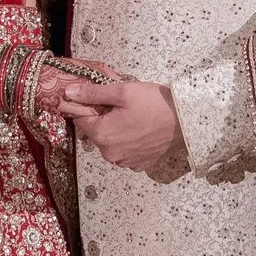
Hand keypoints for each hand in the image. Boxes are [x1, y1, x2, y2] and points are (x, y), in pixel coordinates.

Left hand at [60, 70, 186, 177]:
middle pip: (95, 131)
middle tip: (118, 103)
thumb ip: (93, 93)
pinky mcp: (139, 164)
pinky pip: (124, 151)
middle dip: (101, 117)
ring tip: (131, 115)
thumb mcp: (122, 91)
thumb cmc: (155, 103)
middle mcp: (110, 154)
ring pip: (110, 142)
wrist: (186, 120)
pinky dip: (127, 140)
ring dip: (114, 129)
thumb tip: (69, 92)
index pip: (80, 119)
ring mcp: (125, 161)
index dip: (82, 105)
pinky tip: (139, 128)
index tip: (88, 95)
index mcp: (103, 135)